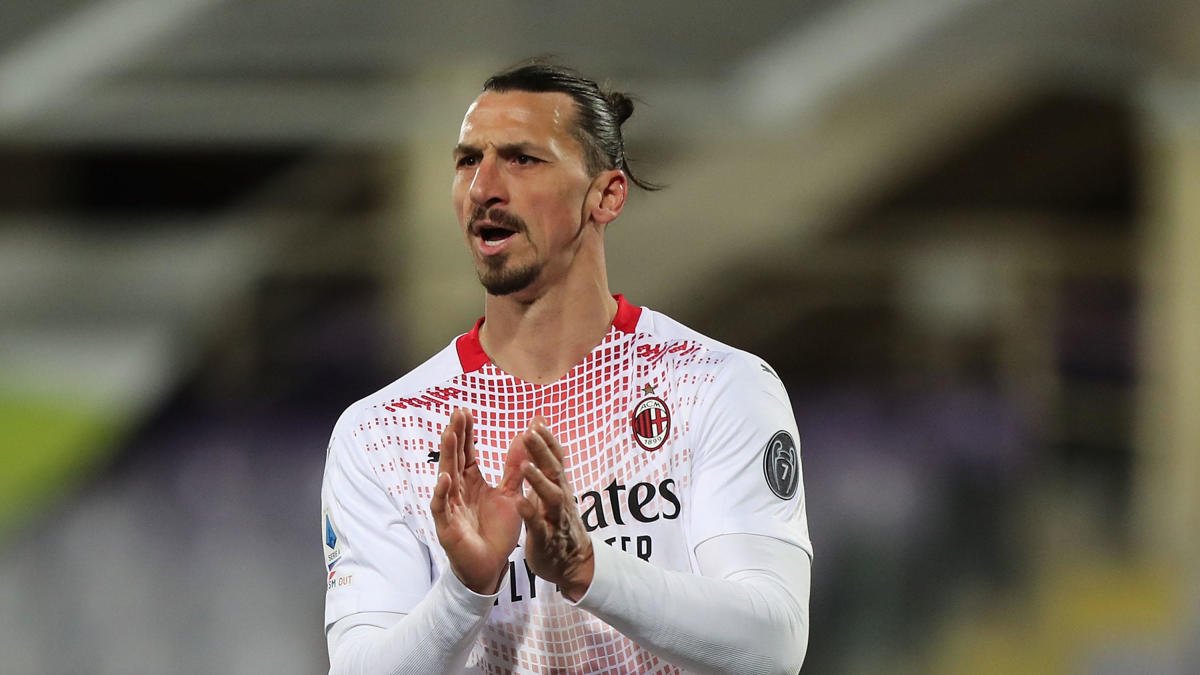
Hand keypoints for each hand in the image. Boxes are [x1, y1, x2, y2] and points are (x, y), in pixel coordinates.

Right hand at [430, 409, 525, 593]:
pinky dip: (442, 493)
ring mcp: (450, 507)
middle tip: (456, 413)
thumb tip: (523, 439)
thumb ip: (514, 469)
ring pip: (446, 477)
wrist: (493, 566)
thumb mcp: (511, 495)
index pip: (467, 453)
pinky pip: (442, 507)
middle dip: (455, 436)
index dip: (466, 433)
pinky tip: (445, 478)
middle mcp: (458, 491)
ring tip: (448, 434)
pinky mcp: (447, 526)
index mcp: (472, 483)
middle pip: (455, 459)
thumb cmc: (497, 532)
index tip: (465, 411)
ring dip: (447, 456)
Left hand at [515, 419, 594, 601]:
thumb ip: (547, 466)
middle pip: (554, 471)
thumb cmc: (558, 523)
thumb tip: (541, 437)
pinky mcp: (546, 540)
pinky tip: (521, 504)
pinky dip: (531, 515)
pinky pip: (539, 527)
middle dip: (543, 452)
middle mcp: (561, 499)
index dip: (548, 441)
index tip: (537, 422)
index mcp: (559, 487)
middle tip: (530, 432)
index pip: (556, 459)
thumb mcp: (553, 492)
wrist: (572, 564)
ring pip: (551, 497)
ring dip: (539, 481)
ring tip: (526, 466)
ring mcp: (555, 519)